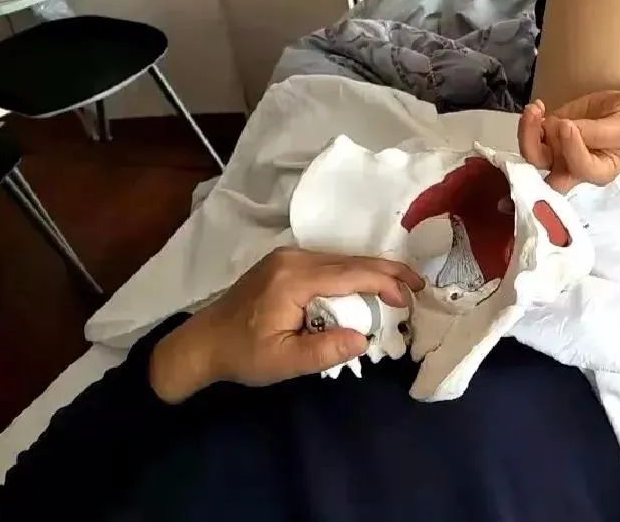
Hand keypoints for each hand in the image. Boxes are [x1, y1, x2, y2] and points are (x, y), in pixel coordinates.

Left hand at [149, 248, 424, 402]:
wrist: (201, 343)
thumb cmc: (242, 354)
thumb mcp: (283, 361)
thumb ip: (324, 351)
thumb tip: (364, 339)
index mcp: (293, 279)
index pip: (350, 274)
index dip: (384, 282)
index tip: (408, 298)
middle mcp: (292, 259)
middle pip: (350, 260)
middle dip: (386, 271)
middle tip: (417, 285)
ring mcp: (287, 257)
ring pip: (341, 259)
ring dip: (371, 272)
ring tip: (399, 287)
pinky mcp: (284, 263)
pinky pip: (328, 263)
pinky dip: (352, 274)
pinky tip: (366, 286)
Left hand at [517, 91, 619, 192]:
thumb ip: (597, 133)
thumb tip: (565, 128)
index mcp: (598, 172)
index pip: (579, 168)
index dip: (570, 148)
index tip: (568, 123)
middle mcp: (574, 168)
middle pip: (546, 170)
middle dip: (533, 150)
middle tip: (535, 120)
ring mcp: (560, 153)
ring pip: (534, 153)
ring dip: (528, 132)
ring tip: (535, 109)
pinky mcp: (552, 135)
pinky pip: (533, 135)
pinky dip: (530, 122)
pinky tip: (538, 106)